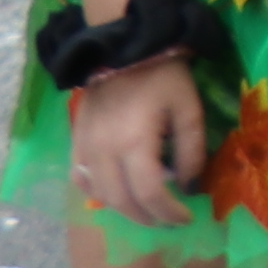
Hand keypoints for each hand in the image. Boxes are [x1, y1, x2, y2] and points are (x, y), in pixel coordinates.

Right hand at [68, 51, 206, 227]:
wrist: (122, 48)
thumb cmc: (163, 77)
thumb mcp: (189, 110)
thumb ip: (191, 151)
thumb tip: (190, 187)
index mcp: (134, 143)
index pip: (149, 194)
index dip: (169, 212)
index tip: (187, 217)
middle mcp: (104, 152)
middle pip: (122, 202)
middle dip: (149, 217)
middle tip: (169, 219)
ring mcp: (84, 148)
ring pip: (100, 196)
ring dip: (125, 209)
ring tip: (149, 209)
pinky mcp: (76, 142)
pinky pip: (81, 179)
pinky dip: (99, 193)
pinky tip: (117, 192)